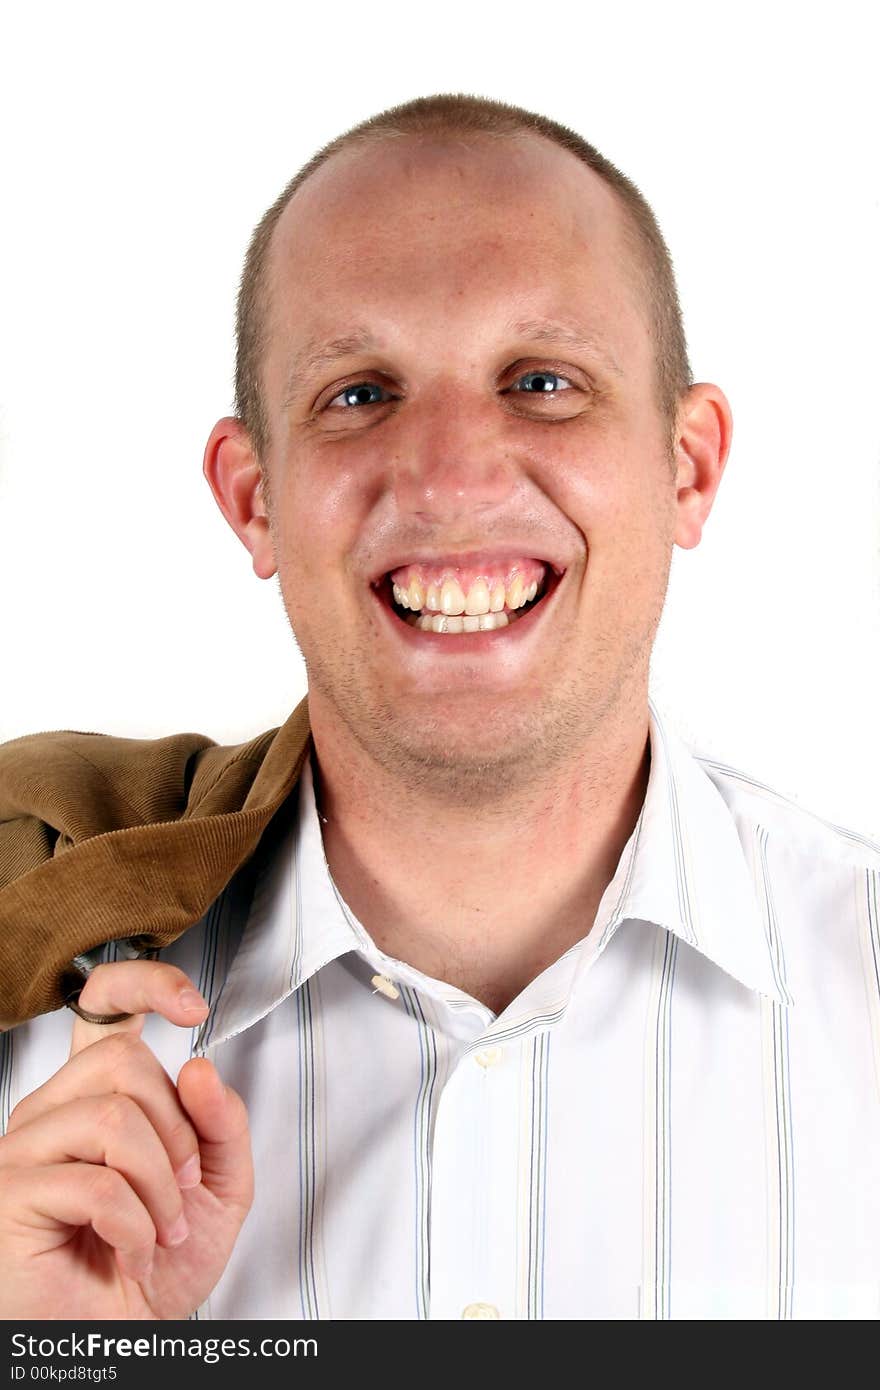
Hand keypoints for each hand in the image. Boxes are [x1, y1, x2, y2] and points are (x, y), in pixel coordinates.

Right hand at [0, 961, 253, 1318]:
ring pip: (111, 1117)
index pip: (102, 1004)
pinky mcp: (11, 1196)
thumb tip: (201, 1066)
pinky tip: (132, 1254)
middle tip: (184, 1189)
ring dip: (160, 1185)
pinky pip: (97, 1184)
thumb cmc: (158, 1265)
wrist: (123, 1339)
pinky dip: (136, 1227)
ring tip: (162, 1228)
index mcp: (97, 1094)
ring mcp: (23, 1150)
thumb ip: (221, 1123)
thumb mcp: (219, 1187)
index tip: (192, 1006)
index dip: (145, 983)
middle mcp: (51, 1110)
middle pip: (123, 1062)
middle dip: (177, 1131)